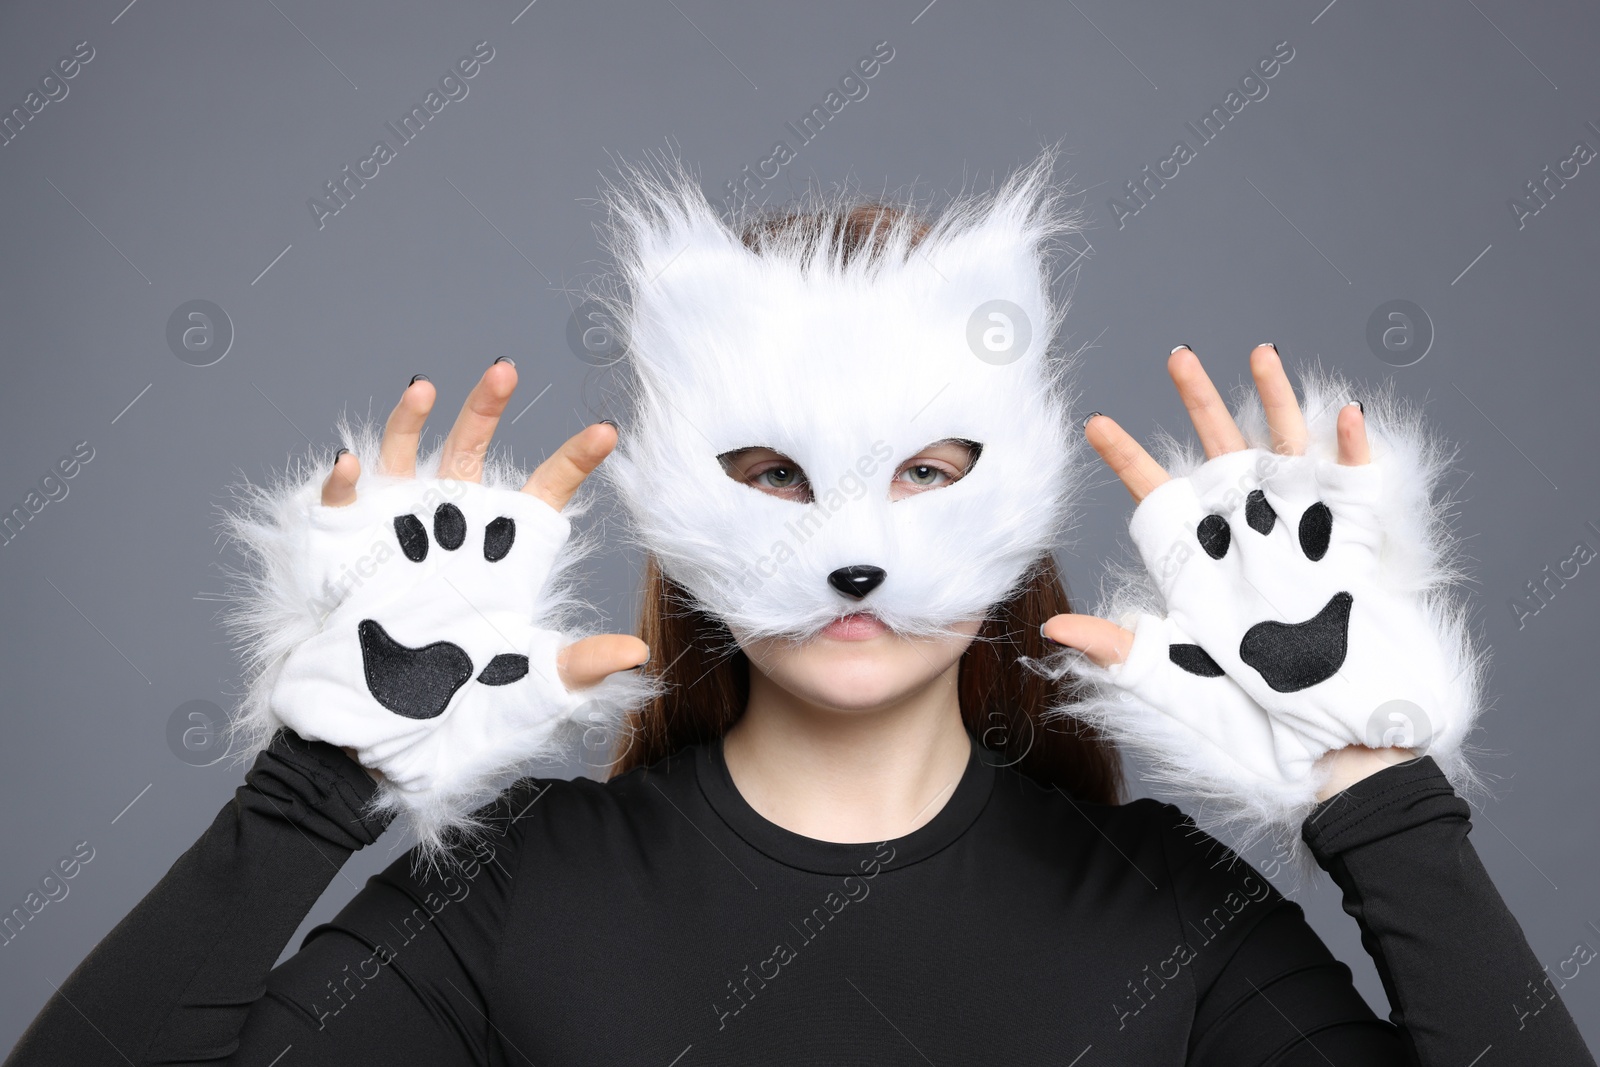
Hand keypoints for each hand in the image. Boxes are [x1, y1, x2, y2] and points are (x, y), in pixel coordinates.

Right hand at [248, 361, 648, 844]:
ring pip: (408, 456)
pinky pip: (345, 502)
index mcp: (505, 555)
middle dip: (486, 408)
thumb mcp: (528, 689)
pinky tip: (351, 464)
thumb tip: (635, 654)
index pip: (546, 492)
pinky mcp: (351, 548)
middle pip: (474, 452)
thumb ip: (576, 666)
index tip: (607, 431)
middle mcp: (456, 531)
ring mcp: (400, 532)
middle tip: (505, 368)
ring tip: (424, 386)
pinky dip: (344, 481)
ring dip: (411, 419)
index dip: (574, 460)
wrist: (381, 737)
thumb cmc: (457, 712)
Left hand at [1042, 345, 1472, 816]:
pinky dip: (1350, 448)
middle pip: (1219, 455)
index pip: (1158, 499)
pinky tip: (1341, 413)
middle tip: (1178, 356)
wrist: (1341, 753)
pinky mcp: (1354, 552)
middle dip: (1199, 405)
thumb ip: (1122, 649)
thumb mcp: (1178, 684)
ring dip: (1276, 402)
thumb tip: (1053, 628)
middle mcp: (1248, 545)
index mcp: (1202, 569)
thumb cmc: (1263, 726)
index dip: (1127, 459)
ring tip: (1260, 352)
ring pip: (1286, 452)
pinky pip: (1354, 487)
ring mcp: (1302, 542)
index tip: (1093, 422)